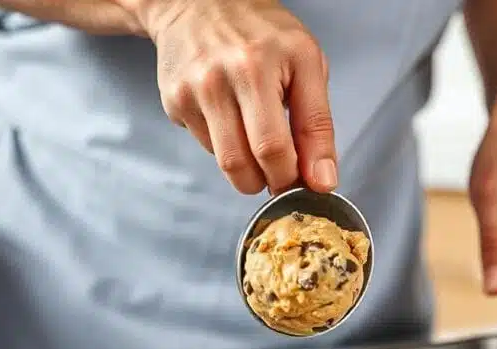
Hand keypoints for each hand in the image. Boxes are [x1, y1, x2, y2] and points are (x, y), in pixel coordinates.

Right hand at [143, 0, 336, 194]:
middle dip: (270, 180)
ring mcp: (192, 92)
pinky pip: (207, 147)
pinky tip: (232, 118)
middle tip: (283, 170)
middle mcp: (220, 78)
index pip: (274, 146)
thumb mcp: (307, 64)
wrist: (200, 4)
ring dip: (249, 170)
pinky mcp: (174, 102)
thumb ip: (317, 124)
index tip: (307, 184)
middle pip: (244, 163)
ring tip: (260, 141)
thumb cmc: (262, 33)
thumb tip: (321, 179)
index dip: (293, 177)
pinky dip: (227, 145)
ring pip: (224, 163)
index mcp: (258, 65)